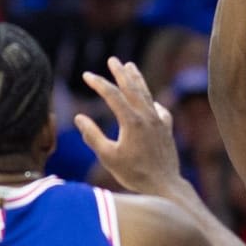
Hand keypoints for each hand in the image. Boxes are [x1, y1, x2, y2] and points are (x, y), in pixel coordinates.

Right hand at [75, 57, 183, 195]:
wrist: (165, 185)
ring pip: (147, 94)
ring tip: (131, 66)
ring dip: (137, 79)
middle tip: (113, 60)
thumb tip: (79, 117)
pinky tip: (151, 101)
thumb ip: (92, 136)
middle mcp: (147, 116)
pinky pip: (159, 109)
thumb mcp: (108, 157)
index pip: (112, 95)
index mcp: (131, 121)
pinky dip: (152, 101)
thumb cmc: (134, 173)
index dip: (98, 83)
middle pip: (132, 88)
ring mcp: (159, 121)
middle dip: (121, 72)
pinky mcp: (167, 129)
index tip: (86, 75)